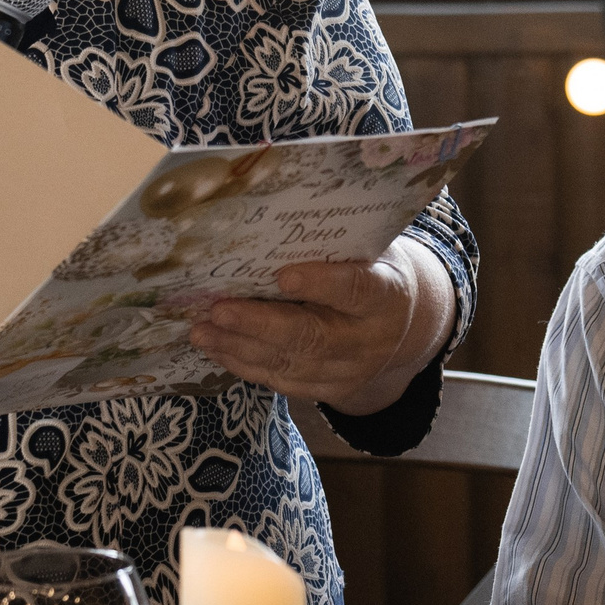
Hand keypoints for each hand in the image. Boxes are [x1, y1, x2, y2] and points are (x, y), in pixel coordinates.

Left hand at [188, 238, 448, 413]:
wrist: (402, 324)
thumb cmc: (371, 269)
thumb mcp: (367, 249)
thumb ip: (332, 242)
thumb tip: (268, 215)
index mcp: (386, 295)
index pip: (355, 289)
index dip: (321, 284)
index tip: (282, 275)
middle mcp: (370, 339)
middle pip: (313, 336)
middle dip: (260, 324)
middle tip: (218, 310)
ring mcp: (350, 370)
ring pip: (291, 363)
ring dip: (241, 347)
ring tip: (202, 331)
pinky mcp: (329, 389)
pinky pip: (283, 381)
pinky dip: (245, 365)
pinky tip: (217, 348)